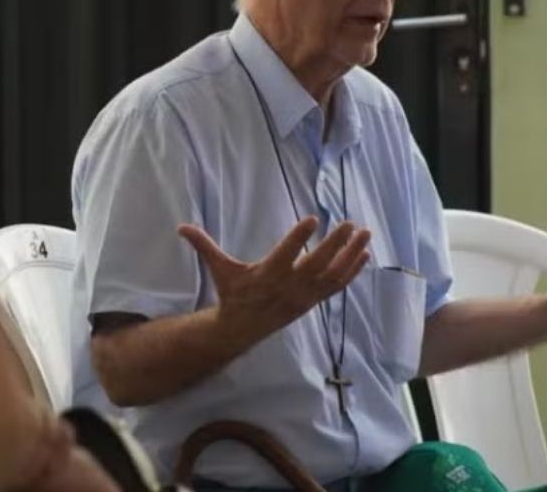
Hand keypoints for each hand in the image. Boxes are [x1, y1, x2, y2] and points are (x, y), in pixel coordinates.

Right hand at [178, 217, 370, 341]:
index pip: (285, 254)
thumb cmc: (233, 293)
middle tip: (349, 223)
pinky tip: (365, 253)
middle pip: (316, 264)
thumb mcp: (220, 270)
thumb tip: (181, 227)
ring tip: (365, 233)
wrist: (243, 328)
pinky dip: (353, 270)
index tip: (313, 218)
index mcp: (266, 274)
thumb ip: (205, 247)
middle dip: (335, 244)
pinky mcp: (314, 300)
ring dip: (352, 254)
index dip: (298, 237)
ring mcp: (305, 295)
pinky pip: (338, 286)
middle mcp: (289, 286)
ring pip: (333, 274)